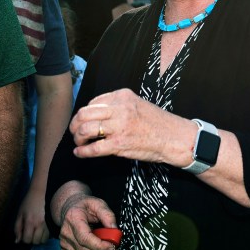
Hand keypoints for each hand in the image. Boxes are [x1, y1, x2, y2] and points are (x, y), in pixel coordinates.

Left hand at [14, 188, 49, 244]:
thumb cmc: (28, 203)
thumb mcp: (19, 214)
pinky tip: (41, 231)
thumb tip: (17, 241)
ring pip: (43, 240)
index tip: (24, 233)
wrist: (40, 194)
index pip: (27, 239)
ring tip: (36, 233)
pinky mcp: (52, 223)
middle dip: (31, 239)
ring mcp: (47, 224)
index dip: (24, 238)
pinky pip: (48, 236)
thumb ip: (17, 228)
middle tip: (30, 233)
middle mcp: (39, 224)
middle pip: (35, 242)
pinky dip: (44, 236)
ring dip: (38, 239)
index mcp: (30, 222)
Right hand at [59, 194, 117, 249]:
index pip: (85, 239)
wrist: (70, 209)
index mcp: (73, 219)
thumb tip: (115, 230)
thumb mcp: (98, 203)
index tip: (113, 246)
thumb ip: (107, 215)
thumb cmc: (84, 206)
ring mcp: (65, 245)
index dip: (100, 246)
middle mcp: (66, 234)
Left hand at [69, 88, 190, 165]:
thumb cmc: (158, 123)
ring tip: (79, 143)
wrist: (175, 138)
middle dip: (75, 125)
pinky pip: (94, 148)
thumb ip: (118, 106)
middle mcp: (119, 108)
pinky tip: (80, 153)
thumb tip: (97, 115)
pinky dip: (83, 152)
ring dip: (77, 138)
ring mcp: (119, 126)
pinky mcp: (120, 144)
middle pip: (84, 114)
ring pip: (85, 129)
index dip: (85, 113)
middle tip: (74, 132)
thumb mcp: (137, 105)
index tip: (83, 121)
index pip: (93, 102)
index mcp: (122, 96)